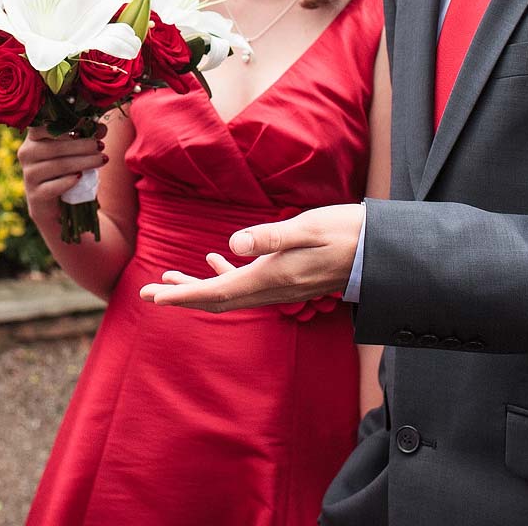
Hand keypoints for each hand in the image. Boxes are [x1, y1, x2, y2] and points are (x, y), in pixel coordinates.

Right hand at [17, 123, 106, 230]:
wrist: (50, 201)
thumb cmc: (62, 169)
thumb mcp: (71, 150)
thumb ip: (84, 136)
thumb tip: (102, 128)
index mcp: (33, 139)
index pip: (43, 127)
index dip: (65, 126)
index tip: (86, 126)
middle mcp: (26, 154)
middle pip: (55, 148)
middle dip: (81, 146)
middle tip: (101, 145)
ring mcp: (29, 175)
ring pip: (57, 166)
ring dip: (82, 162)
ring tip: (102, 159)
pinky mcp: (35, 195)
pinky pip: (52, 187)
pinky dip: (67, 181)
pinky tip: (80, 177)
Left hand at [138, 203, 363, 311]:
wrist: (379, 251)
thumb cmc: (345, 232)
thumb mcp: (307, 228)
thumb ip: (271, 237)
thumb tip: (232, 243)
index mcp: (271, 277)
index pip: (217, 292)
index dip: (183, 295)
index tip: (153, 296)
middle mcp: (273, 289)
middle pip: (217, 299)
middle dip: (182, 296)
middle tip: (148, 293)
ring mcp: (280, 287)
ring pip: (229, 293)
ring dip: (198, 287)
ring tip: (168, 279)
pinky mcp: (287, 279)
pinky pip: (247, 284)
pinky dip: (225, 275)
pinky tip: (216, 259)